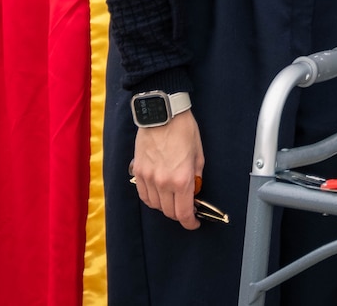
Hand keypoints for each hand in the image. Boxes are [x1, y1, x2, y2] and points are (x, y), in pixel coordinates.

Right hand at [132, 111, 204, 229]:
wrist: (162, 113)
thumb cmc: (183, 129)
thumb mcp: (199, 154)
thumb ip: (196, 176)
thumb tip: (194, 190)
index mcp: (182, 179)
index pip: (184, 213)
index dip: (190, 223)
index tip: (193, 223)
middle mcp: (164, 182)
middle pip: (169, 212)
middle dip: (179, 214)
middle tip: (185, 208)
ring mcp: (149, 178)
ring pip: (155, 205)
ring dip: (165, 206)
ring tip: (172, 198)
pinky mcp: (138, 171)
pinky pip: (143, 195)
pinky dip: (151, 198)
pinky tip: (157, 194)